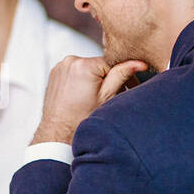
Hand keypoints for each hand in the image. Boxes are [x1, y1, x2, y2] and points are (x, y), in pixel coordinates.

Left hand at [31, 55, 147, 145]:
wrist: (58, 132)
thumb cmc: (82, 119)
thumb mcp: (107, 97)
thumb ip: (122, 75)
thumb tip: (138, 63)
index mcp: (84, 65)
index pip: (112, 63)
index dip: (122, 76)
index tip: (127, 87)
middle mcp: (70, 61)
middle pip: (99, 65)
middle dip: (106, 78)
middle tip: (109, 96)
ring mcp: (60, 66)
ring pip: (87, 67)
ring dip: (93, 78)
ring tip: (92, 97)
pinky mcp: (55, 72)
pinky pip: (74, 71)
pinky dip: (80, 79)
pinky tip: (81, 95)